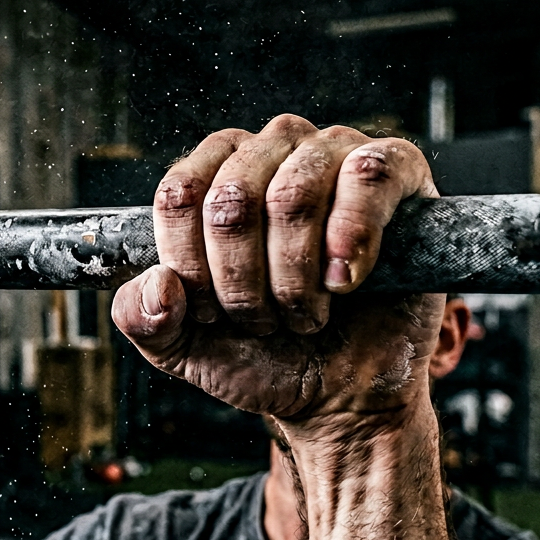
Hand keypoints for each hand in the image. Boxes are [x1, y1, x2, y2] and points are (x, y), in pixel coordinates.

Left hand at [111, 115, 442, 428]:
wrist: (341, 392)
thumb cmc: (264, 354)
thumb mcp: (182, 347)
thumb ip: (142, 318)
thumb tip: (159, 285)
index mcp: (213, 172)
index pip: (179, 196)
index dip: (191, 267)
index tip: (213, 312)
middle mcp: (271, 147)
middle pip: (232, 200)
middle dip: (242, 283)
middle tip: (265, 320)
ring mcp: (334, 151)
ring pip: (293, 196)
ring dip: (295, 278)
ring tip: (308, 312)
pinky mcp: (396, 168)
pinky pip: (366, 177)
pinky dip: (352, 240)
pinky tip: (346, 281)